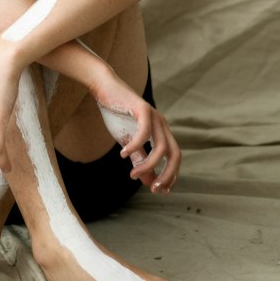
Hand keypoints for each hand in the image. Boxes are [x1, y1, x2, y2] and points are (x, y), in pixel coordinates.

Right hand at [89, 70, 180, 194]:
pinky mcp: (143, 109)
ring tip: (133, 175)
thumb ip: (140, 159)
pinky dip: (135, 146)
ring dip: (148, 165)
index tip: (161, 191)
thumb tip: (148, 182)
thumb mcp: (129, 142)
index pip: (174, 157)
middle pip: (174, 154)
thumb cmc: (117, 114)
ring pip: (161, 147)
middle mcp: (162, 124)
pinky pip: (144, 132)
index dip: (171, 175)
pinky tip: (123, 154)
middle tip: (154, 190)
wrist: (105, 89)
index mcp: (162, 132)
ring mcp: (155, 116)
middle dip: (167, 174)